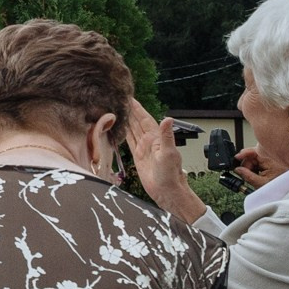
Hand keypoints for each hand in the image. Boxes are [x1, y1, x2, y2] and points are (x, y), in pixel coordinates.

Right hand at [123, 102, 206, 224]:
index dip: (137, 108)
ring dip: (126, 120)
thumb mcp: (169, 154)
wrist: (167, 191)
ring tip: (118, 109)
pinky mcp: (138, 156)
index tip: (130, 98)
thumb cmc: (171, 174)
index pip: (144, 119)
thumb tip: (167, 119)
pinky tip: (119, 127)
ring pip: (132, 130)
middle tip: (120, 99)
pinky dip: (124, 133)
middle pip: (137, 122)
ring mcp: (143, 148)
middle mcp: (150, 141)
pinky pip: (129, 141)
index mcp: (156, 138)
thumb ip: (167, 136)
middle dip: (130, 110)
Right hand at [232, 148, 275, 188]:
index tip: (237, 158)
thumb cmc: (279, 188)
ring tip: (251, 176)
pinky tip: (255, 174)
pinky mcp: (270, 165)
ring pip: (255, 160)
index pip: (254, 152)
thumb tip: (238, 170)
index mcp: (270, 161)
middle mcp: (271, 159)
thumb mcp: (260, 183)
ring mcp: (271, 161)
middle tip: (244, 173)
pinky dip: (254, 168)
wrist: (286, 191)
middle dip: (246, 164)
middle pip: (253, 156)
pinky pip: (258, 163)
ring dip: (250, 167)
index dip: (244, 154)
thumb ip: (247, 176)